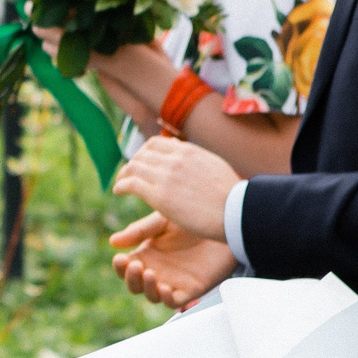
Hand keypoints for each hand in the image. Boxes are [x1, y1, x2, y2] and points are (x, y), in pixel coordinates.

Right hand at [107, 212, 237, 308]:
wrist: (225, 224)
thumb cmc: (193, 219)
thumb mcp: (163, 220)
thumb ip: (140, 231)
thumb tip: (113, 242)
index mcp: (147, 254)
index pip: (125, 266)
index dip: (120, 266)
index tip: (120, 258)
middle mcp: (157, 270)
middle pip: (134, 284)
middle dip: (130, 278)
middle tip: (135, 266)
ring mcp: (173, 281)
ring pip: (151, 295)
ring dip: (147, 288)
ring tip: (150, 274)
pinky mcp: (191, 289)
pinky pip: (174, 301)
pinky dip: (167, 299)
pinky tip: (166, 288)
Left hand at [113, 135, 240, 239]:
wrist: (238, 213)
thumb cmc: (232, 197)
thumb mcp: (215, 167)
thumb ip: (196, 160)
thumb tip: (185, 152)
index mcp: (189, 151)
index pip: (156, 143)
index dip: (144, 153)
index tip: (141, 162)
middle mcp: (175, 159)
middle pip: (142, 154)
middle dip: (132, 164)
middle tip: (128, 174)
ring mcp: (166, 176)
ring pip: (133, 167)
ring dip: (123, 175)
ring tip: (120, 183)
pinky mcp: (160, 196)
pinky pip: (131, 184)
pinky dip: (121, 185)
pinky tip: (118, 191)